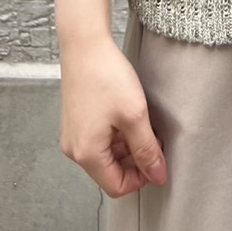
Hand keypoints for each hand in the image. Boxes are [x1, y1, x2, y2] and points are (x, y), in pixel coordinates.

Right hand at [58, 33, 167, 196]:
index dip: (142, 177)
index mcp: (87, 154)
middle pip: (110, 172)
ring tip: (142, 123)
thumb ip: (147, 149)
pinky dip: (116, 135)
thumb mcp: (134, 115)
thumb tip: (158, 176)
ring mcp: (73, 134)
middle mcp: (75, 149)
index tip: (158, 157)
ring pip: (106, 156)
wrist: (84, 44)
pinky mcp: (75, 120)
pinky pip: (99, 140)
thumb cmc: (106, 76)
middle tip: (153, 137)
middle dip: (135, 161)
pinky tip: (128, 115)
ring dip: (127, 147)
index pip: (117, 187)